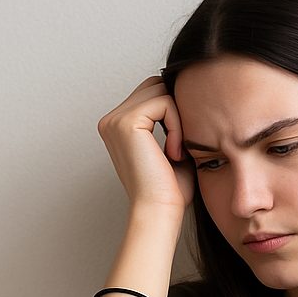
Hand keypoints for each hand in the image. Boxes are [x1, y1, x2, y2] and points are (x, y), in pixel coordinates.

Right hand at [97, 75, 197, 211]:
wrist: (159, 212)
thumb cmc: (168, 188)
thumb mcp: (171, 145)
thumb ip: (172, 118)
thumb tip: (186, 90)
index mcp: (117, 125)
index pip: (152, 92)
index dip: (173, 110)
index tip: (178, 145)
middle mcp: (111, 120)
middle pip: (155, 85)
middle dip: (175, 109)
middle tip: (180, 145)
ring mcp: (115, 120)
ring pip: (161, 91)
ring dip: (178, 119)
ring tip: (176, 150)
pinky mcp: (126, 123)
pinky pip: (165, 103)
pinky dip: (177, 126)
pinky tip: (173, 153)